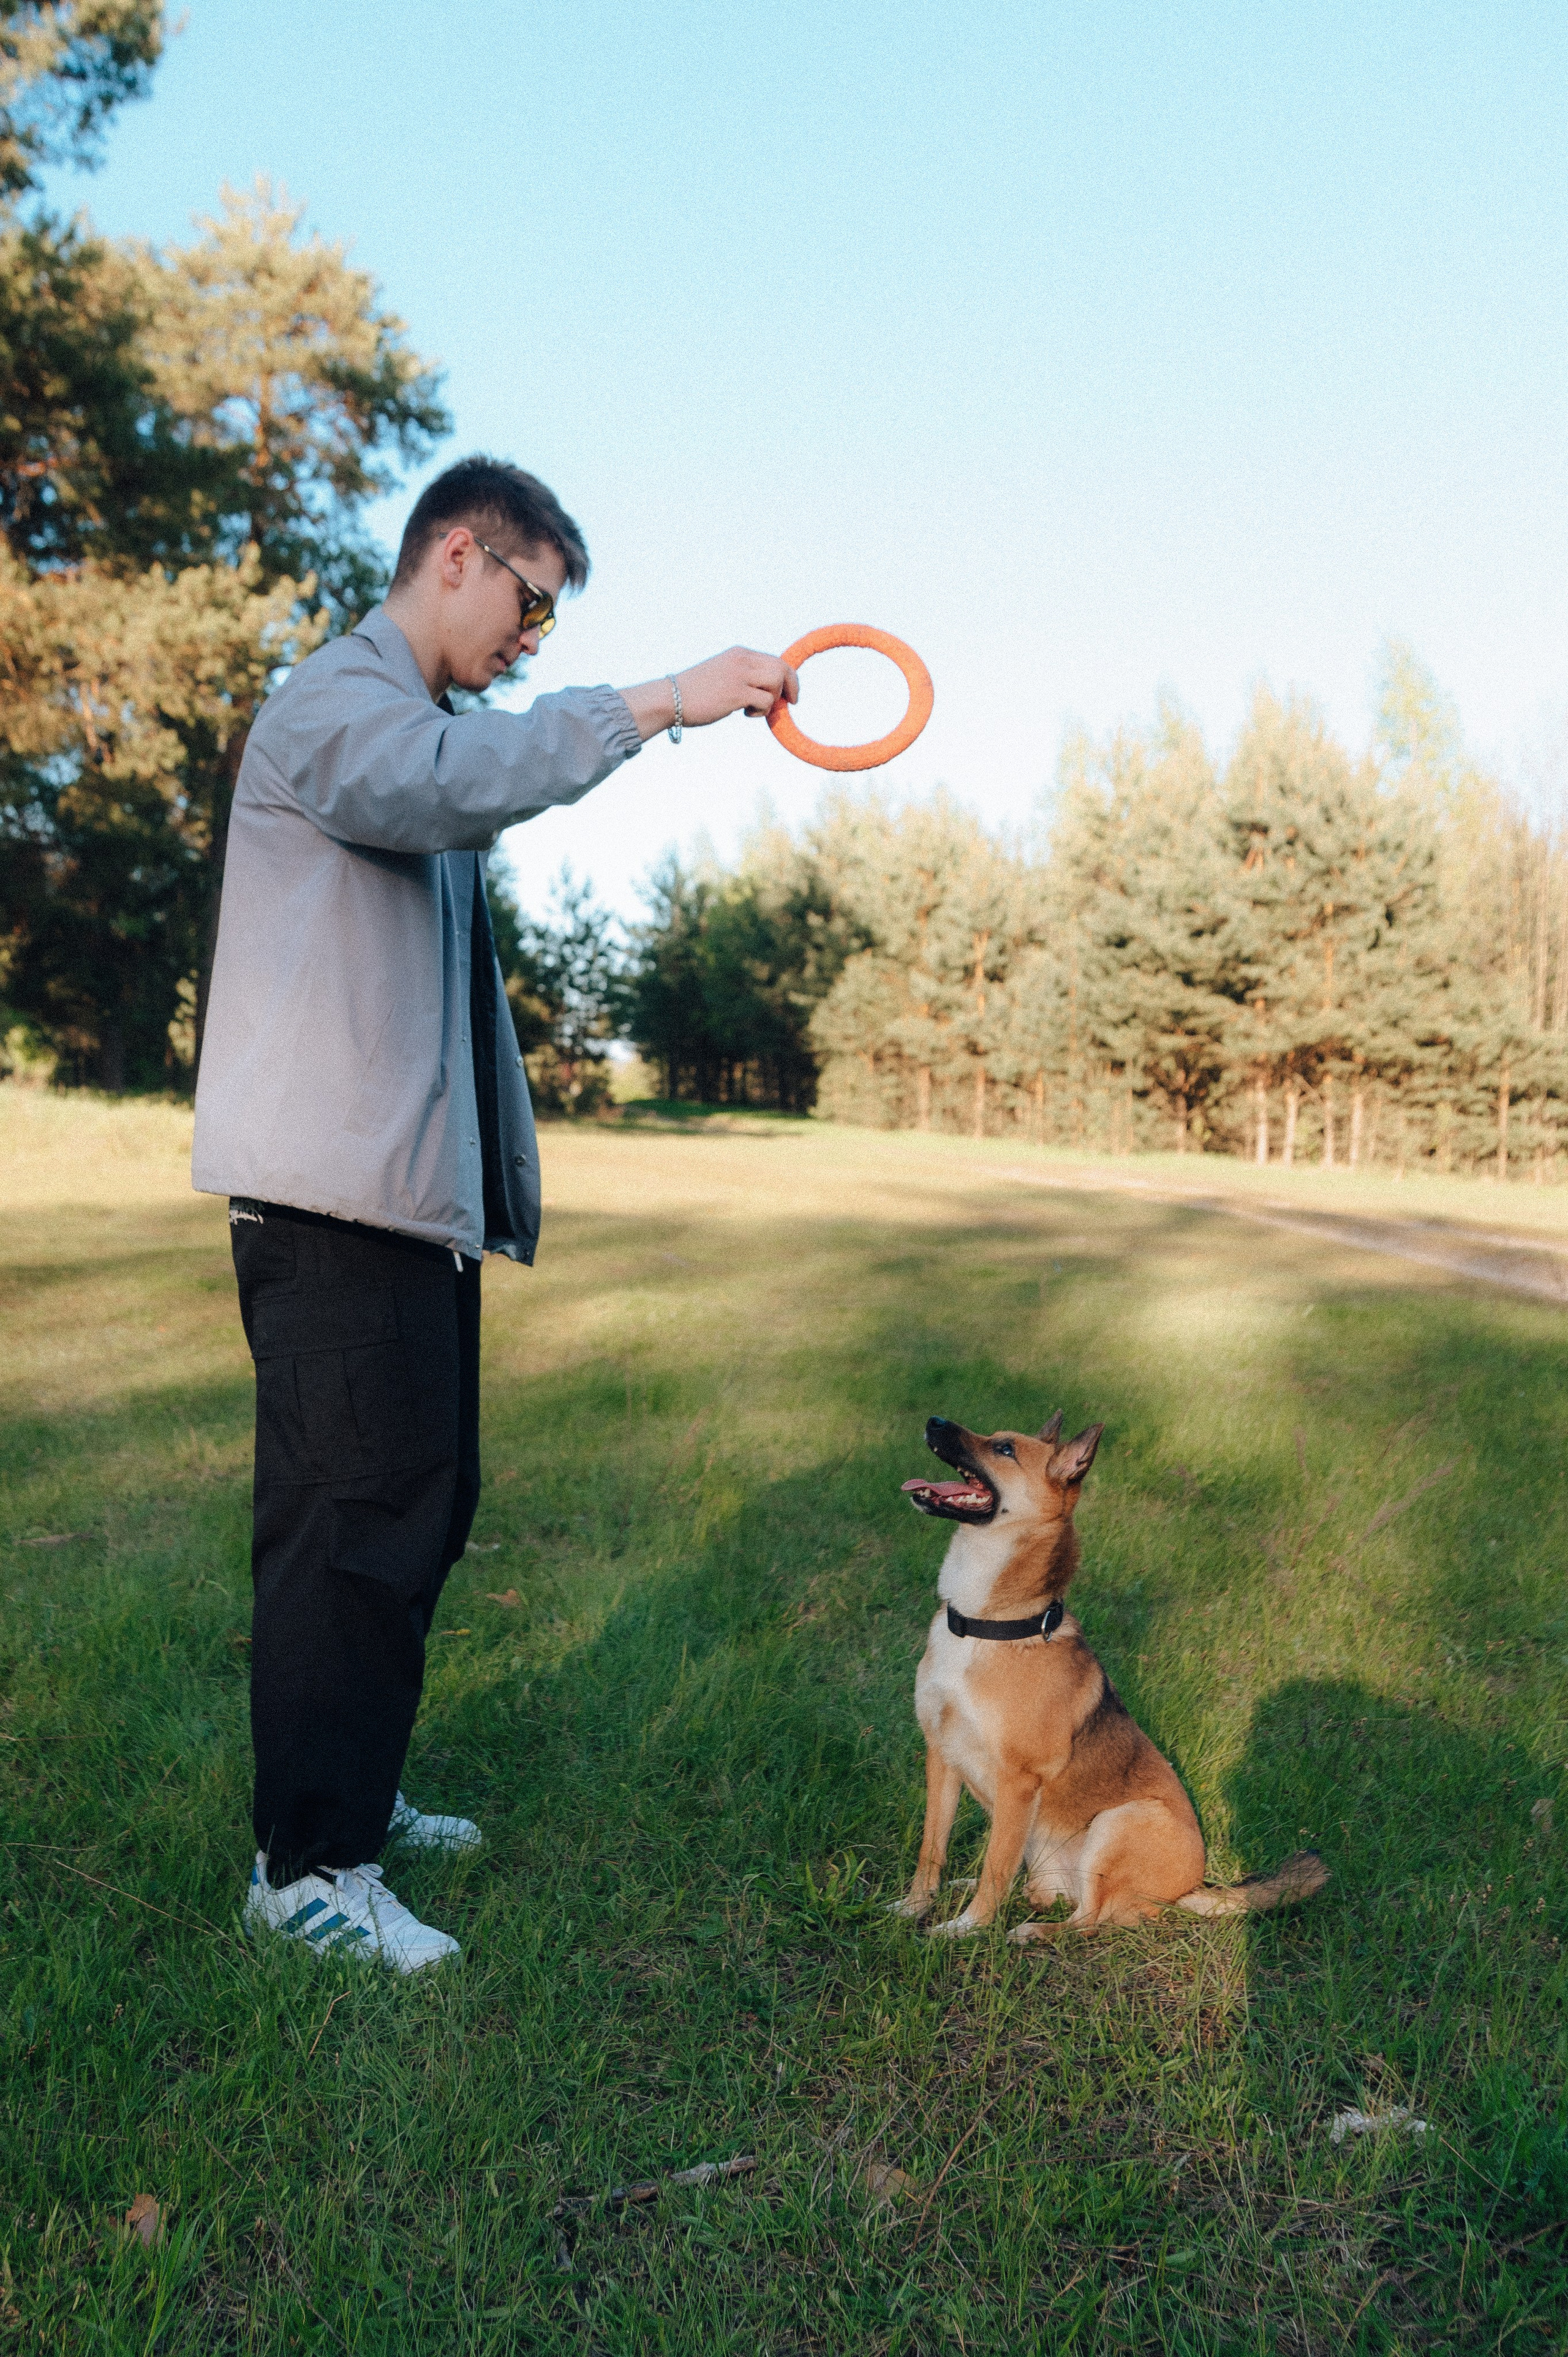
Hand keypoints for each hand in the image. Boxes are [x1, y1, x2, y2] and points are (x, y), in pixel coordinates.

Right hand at [618, 648, 798, 741]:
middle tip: (788, 703)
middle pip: (781, 668)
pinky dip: (761, 711)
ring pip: (776, 682)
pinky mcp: (736, 694)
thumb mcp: (722, 675)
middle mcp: (741, 660)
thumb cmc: (694, 693)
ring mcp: (739, 676)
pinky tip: (745, 714)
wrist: (670, 699)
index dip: (789, 677)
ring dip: (772, 700)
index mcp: (739, 654)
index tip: (791, 694)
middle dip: (790, 687)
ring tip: (755, 709)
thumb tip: (769, 692)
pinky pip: (766, 701)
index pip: (775, 660)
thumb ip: (744, 677)